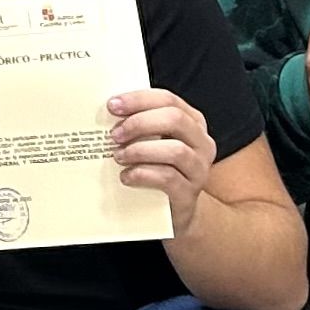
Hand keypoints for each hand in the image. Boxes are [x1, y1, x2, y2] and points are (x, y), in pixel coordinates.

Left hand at [107, 88, 218, 232]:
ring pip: (175, 150)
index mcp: (192, 122)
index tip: (112, 105)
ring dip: (141, 150)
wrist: (172, 210)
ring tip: (118, 156)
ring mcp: (198, 170)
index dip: (139, 99)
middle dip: (140, 123)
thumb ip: (139, 125)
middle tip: (114, 134)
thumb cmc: (157, 168)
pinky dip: (142, 174)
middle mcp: (201, 143)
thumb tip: (108, 111)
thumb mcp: (152, 141)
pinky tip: (125, 176)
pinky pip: (168, 179)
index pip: (168, 99)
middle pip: (175, 120)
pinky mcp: (189, 194)